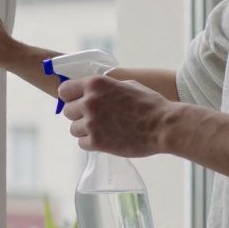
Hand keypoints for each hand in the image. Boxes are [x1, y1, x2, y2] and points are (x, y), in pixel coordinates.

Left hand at [59, 76, 176, 157]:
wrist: (163, 126)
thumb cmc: (149, 104)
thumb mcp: (126, 85)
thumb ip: (106, 87)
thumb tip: (92, 91)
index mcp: (95, 84)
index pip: (64, 90)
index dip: (71, 97)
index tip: (78, 102)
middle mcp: (89, 102)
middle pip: (68, 111)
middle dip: (79, 115)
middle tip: (95, 118)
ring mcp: (92, 123)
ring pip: (73, 129)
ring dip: (85, 130)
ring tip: (102, 130)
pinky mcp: (97, 142)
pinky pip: (82, 143)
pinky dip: (91, 143)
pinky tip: (105, 139)